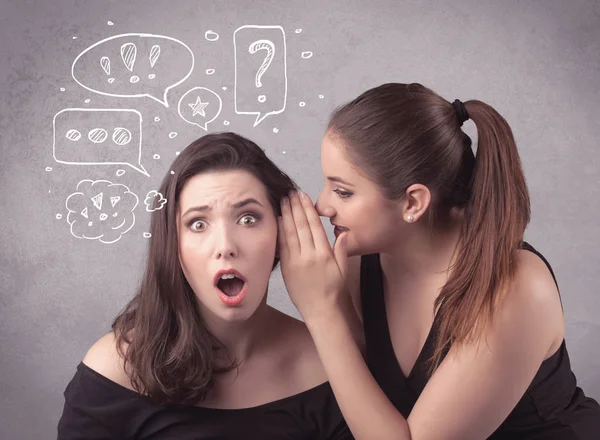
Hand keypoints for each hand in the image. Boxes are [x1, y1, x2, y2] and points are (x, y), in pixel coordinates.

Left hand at [277, 191, 348, 321]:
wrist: (321, 311)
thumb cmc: (333, 291)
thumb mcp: (342, 270)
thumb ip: (341, 250)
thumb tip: (344, 232)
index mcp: (324, 254)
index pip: (315, 226)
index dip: (308, 209)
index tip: (303, 196)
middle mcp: (310, 256)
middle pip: (301, 226)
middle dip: (295, 207)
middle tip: (290, 193)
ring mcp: (297, 262)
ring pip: (290, 233)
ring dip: (286, 215)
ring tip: (283, 201)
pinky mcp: (287, 269)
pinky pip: (282, 247)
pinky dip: (280, 232)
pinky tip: (278, 220)